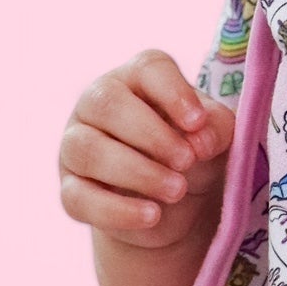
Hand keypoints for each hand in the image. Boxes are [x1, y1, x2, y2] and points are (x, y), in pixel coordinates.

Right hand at [58, 53, 235, 252]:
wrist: (174, 207)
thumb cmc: (193, 153)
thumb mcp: (215, 138)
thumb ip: (216, 129)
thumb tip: (199, 141)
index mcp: (138, 78)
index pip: (148, 68)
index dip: (173, 92)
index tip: (198, 122)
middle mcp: (98, 103)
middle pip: (107, 103)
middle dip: (151, 135)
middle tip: (187, 161)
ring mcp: (77, 145)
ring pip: (87, 149)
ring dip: (136, 172)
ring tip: (177, 191)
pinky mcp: (70, 189)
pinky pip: (79, 198)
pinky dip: (117, 210)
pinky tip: (151, 216)